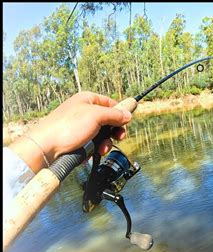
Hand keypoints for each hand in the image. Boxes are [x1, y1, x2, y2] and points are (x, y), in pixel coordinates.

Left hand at [9, 91, 131, 172]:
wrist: (46, 148)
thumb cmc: (66, 127)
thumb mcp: (96, 116)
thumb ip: (115, 114)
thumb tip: (128, 114)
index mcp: (87, 99)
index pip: (111, 103)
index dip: (120, 112)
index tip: (127, 121)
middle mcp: (84, 111)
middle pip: (109, 120)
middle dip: (114, 131)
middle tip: (118, 137)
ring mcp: (81, 126)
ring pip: (102, 134)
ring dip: (106, 142)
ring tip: (102, 148)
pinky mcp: (78, 140)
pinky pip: (94, 144)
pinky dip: (96, 149)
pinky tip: (93, 152)